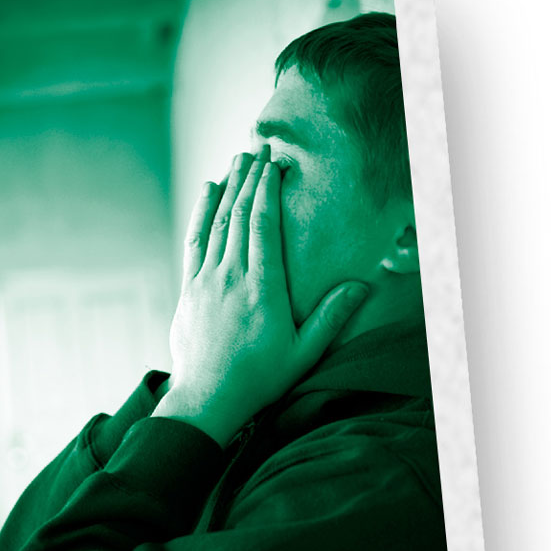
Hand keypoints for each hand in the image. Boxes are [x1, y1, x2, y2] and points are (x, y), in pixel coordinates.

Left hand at [152, 147, 368, 446]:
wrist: (205, 400)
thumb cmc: (258, 379)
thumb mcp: (301, 353)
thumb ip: (330, 317)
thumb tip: (361, 286)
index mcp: (261, 288)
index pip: (263, 225)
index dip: (267, 189)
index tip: (275, 164)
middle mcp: (230, 277)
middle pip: (239, 215)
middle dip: (249, 179)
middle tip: (257, 149)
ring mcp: (205, 281)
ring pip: (216, 223)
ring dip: (227, 188)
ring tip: (237, 161)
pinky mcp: (189, 290)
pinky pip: (195, 241)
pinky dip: (202, 213)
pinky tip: (208, 193)